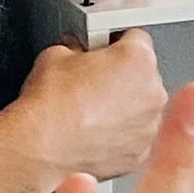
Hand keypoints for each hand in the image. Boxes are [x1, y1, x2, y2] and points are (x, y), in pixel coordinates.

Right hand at [8, 34, 166, 192]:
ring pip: (141, 109)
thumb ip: (78, 47)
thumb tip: (77, 51)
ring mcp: (149, 126)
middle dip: (122, 77)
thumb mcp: (57, 54)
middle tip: (93, 83)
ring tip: (91, 112)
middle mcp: (151, 92)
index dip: (117, 43)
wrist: (41, 146)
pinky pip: (135, 137)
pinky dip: (121, 135)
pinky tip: (95, 132)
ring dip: (124, 107)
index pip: (137, 39)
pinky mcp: (139, 153)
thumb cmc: (51, 105)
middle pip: (144, 75)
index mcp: (137, 59)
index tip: (106, 50)